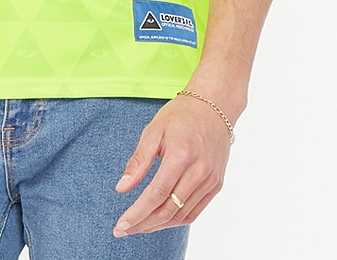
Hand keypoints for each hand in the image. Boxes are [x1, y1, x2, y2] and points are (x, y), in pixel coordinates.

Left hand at [112, 96, 232, 236]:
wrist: (215, 106)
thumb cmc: (181, 115)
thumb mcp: (154, 130)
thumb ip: (138, 161)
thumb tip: (121, 188)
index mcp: (181, 154)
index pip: (157, 193)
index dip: (137, 213)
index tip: (121, 225)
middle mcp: (199, 171)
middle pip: (168, 209)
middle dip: (143, 224)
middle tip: (123, 230)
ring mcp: (210, 180)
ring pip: (181, 215)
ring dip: (157, 225)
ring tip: (138, 226)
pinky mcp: (216, 185)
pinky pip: (194, 211)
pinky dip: (175, 220)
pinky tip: (159, 220)